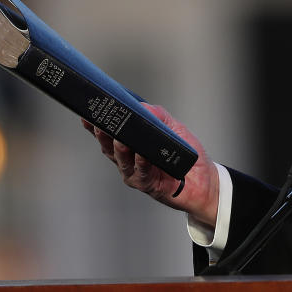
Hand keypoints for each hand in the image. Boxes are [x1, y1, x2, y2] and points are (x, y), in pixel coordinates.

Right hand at [82, 103, 219, 227]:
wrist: (204, 180)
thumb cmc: (184, 154)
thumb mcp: (172, 128)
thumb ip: (157, 115)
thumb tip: (142, 106)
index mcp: (130, 146)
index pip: (109, 134)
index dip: (95, 126)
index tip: (87, 114)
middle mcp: (128, 161)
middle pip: (109, 146)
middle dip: (102, 134)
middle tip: (99, 122)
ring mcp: (136, 174)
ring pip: (122, 159)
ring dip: (119, 147)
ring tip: (118, 136)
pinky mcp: (148, 185)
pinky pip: (142, 171)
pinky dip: (141, 161)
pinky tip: (141, 154)